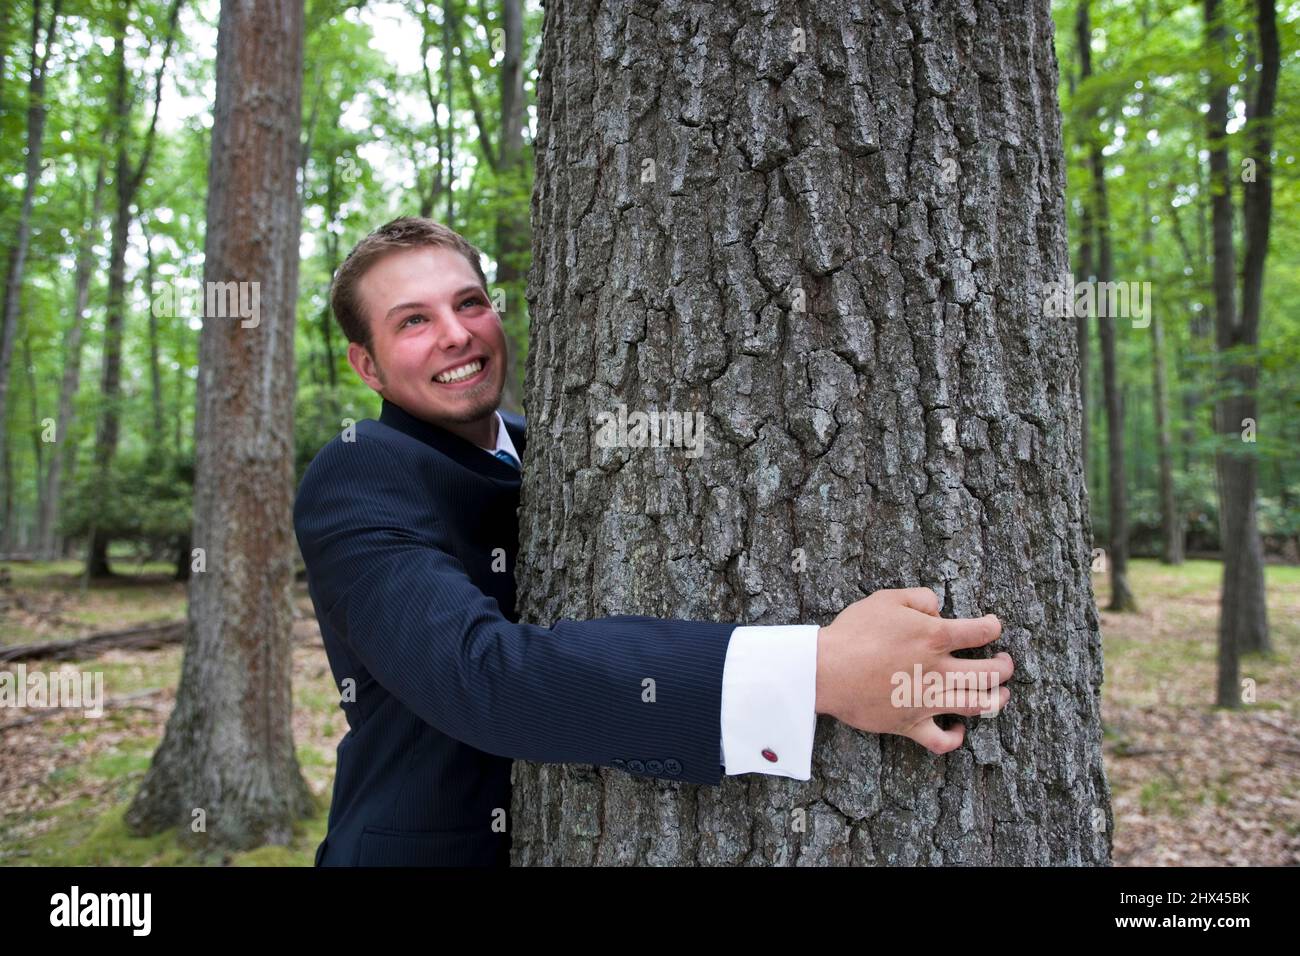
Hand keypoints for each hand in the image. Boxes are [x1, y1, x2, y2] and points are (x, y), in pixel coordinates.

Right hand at [814, 588, 1012, 754]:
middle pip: (991, 673)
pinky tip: (959, 729)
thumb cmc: (854, 632)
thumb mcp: (886, 599)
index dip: (994, 626)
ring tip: (1002, 693)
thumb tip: (938, 608)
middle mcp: (939, 670)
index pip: (982, 631)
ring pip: (979, 705)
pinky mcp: (911, 724)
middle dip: (1006, 667)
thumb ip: (920, 598)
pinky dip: (956, 738)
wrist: (827, 670)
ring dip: (998, 699)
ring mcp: (928, 700)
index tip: (994, 626)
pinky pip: (942, 741)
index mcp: (935, 636)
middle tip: (1005, 663)